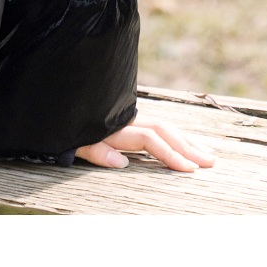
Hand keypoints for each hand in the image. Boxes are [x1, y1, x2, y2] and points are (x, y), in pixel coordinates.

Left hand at [76, 117, 215, 172]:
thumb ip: (96, 152)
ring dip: (186, 141)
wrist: (55, 96)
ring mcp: (128, 118)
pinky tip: (184, 143)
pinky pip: (156, 126)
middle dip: (189, 147)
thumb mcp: (74, 141)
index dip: (171, 154)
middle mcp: (126, 120)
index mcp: (116, 127)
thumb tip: (123, 163)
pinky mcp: (126, 119)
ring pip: (163, 126)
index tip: (190, 170)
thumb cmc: (62, 124)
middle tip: (211, 163)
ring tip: (207, 155)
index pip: (152, 140)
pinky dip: (174, 135)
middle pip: (164, 131)